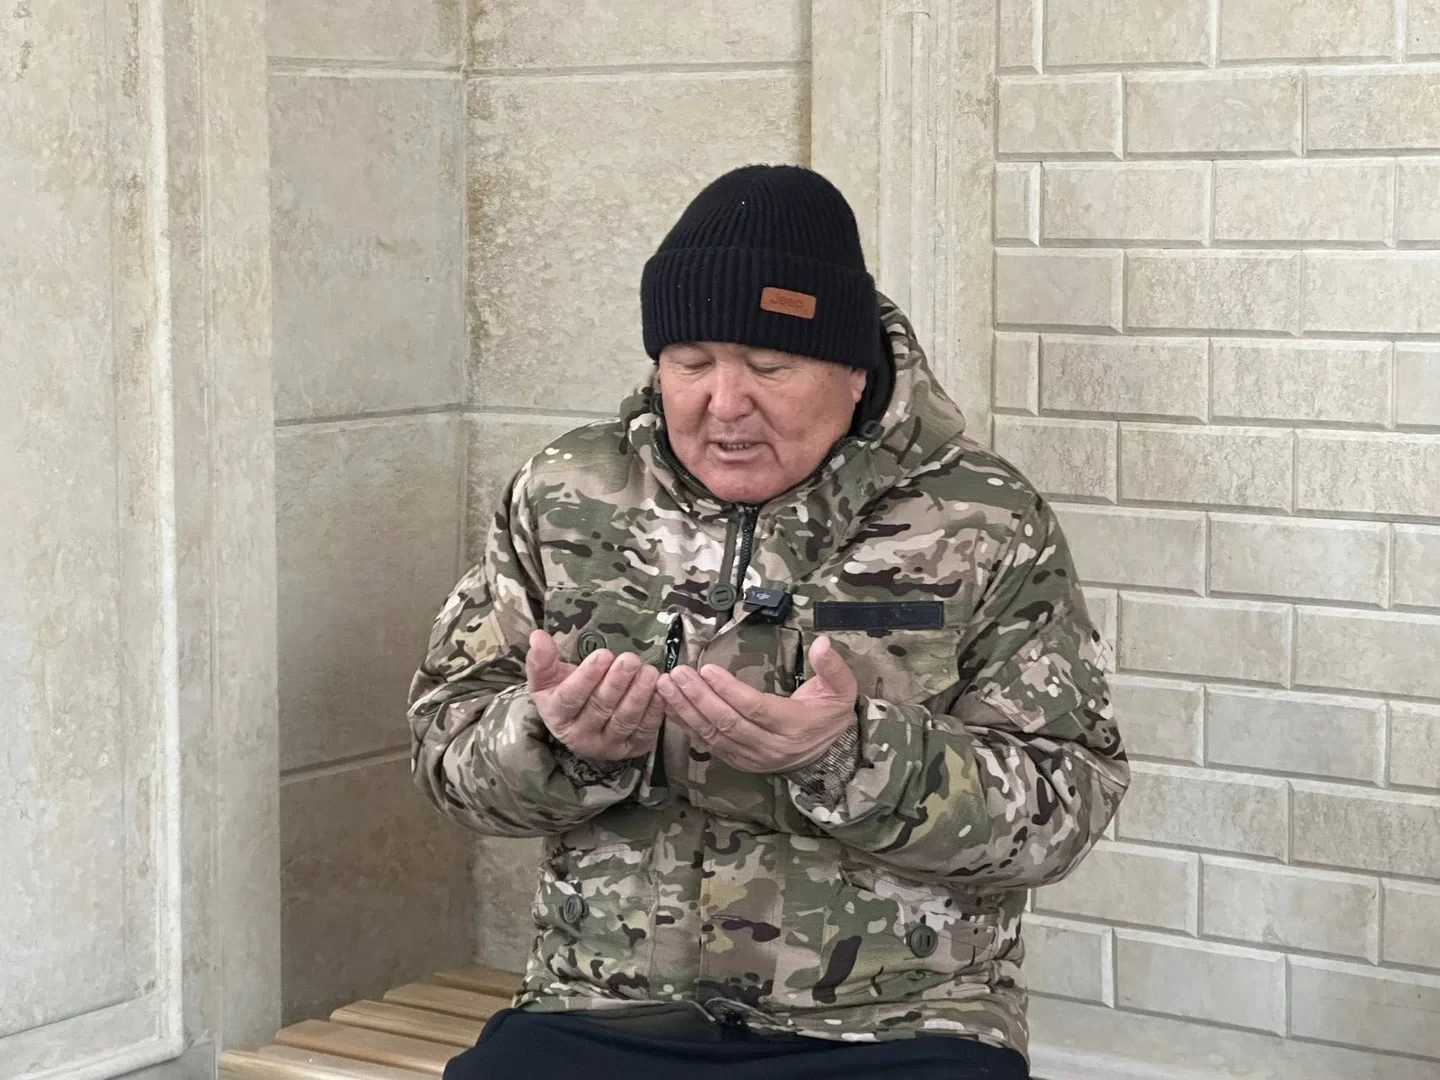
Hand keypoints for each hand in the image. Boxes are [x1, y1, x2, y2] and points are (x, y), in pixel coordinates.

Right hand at [526, 630, 664, 759]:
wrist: (582, 721)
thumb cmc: (564, 691)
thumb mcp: (547, 678)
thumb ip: (542, 660)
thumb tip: (537, 636)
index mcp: (557, 717)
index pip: (570, 699)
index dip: (587, 677)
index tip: (603, 655)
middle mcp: (581, 737)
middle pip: (600, 709)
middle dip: (617, 683)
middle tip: (631, 660)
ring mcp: (608, 745)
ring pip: (624, 720)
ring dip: (638, 695)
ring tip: (648, 672)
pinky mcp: (632, 748)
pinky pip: (644, 731)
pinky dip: (654, 711)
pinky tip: (660, 690)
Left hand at [656, 635, 857, 772]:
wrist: (828, 755)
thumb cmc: (830, 715)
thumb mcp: (841, 689)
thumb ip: (831, 666)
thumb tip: (821, 642)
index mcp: (794, 726)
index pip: (756, 708)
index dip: (729, 691)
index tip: (707, 670)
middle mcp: (770, 746)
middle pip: (728, 722)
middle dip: (699, 698)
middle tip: (677, 674)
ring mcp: (752, 757)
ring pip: (714, 736)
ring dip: (686, 711)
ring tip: (666, 687)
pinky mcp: (739, 761)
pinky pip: (709, 745)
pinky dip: (688, 726)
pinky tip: (670, 708)